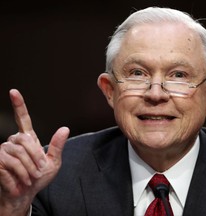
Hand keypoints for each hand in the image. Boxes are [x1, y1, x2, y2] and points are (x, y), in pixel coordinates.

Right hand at [0, 89, 69, 215]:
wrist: (25, 195)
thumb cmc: (39, 178)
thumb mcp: (53, 163)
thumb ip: (57, 146)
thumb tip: (65, 128)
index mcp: (29, 139)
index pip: (23, 119)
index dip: (19, 106)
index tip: (13, 91)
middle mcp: (14, 142)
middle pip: (23, 139)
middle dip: (34, 157)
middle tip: (38, 171)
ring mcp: (3, 151)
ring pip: (15, 153)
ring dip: (26, 169)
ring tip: (29, 179)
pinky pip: (6, 165)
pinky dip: (16, 177)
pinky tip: (18, 184)